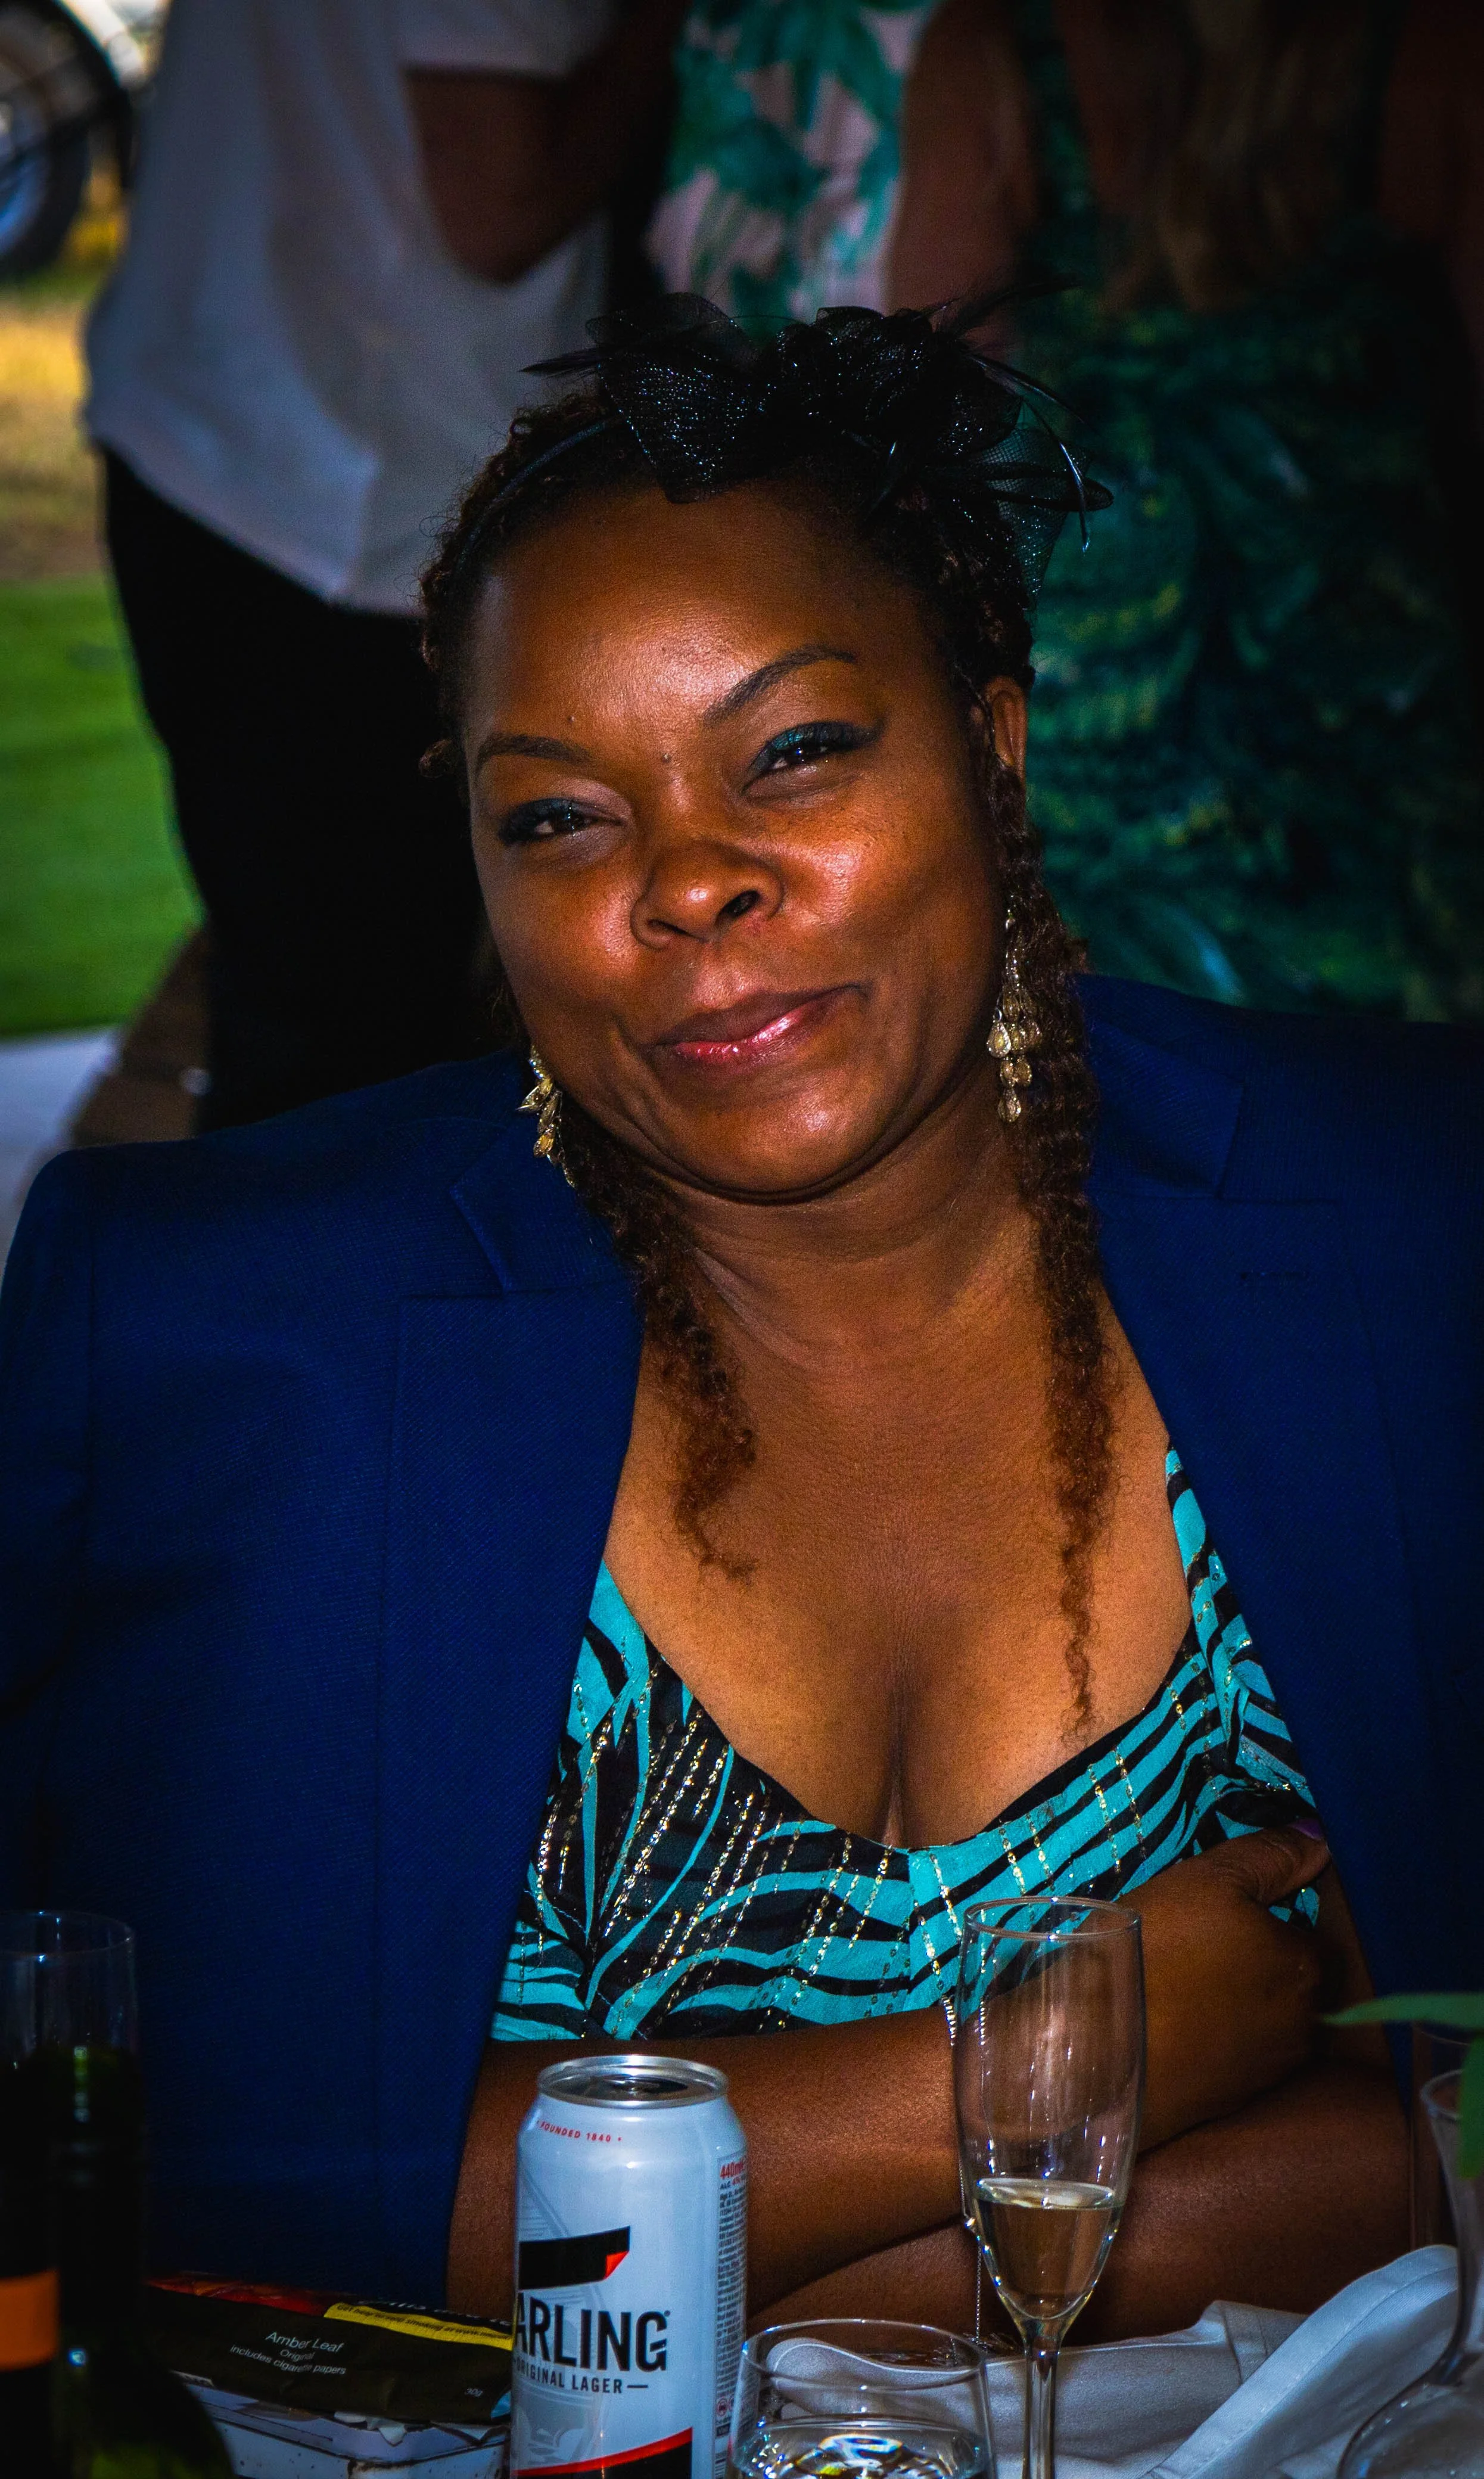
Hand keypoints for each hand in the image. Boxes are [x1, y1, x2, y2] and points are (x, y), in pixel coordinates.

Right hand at [1123, 1825, 1329, 2147]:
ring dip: (1237, 1997)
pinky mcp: (1232, 2099)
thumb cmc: (1159, 1952)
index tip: (1225, 1910)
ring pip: (1263, 2015)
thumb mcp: (1209, 1880)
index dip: (1272, 1914)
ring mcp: (1269, 2070)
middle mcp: (1306, 2025)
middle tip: (1201, 1941)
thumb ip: (1271, 1856)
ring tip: (1183, 1979)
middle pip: (1290, 1975)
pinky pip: (1233, 2051)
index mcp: (1308, 1968)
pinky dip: (1214, 2033)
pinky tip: (1174, 2018)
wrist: (1099, 2050)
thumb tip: (1320, 1836)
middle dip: (1257, 1957)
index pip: (1313, 1930)